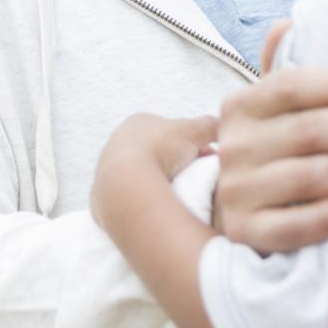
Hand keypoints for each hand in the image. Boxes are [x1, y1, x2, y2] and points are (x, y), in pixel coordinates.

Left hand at [92, 114, 215, 232]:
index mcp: (138, 122)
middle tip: (195, 177)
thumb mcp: (195, 130)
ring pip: (142, 174)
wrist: (126, 185)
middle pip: (157, 153)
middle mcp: (118, 141)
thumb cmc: (159, 151)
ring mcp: (107, 168)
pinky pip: (130, 194)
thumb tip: (224, 128)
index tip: (205, 158)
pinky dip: (145, 198)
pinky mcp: (103, 194)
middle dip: (177, 163)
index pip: (171, 132)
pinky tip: (157, 204)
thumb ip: (211, 124)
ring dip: (160, 182)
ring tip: (178, 194)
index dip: (192, 144)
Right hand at [212, 20, 327, 254]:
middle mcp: (232, 147)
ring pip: (309, 177)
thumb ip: (284, 68)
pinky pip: (296, 227)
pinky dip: (327, 218)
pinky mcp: (246, 233)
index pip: (287, 85)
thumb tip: (286, 23)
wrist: (245, 211)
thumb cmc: (275, 149)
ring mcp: (236, 192)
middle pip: (305, 130)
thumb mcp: (276, 108)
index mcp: (240, 106)